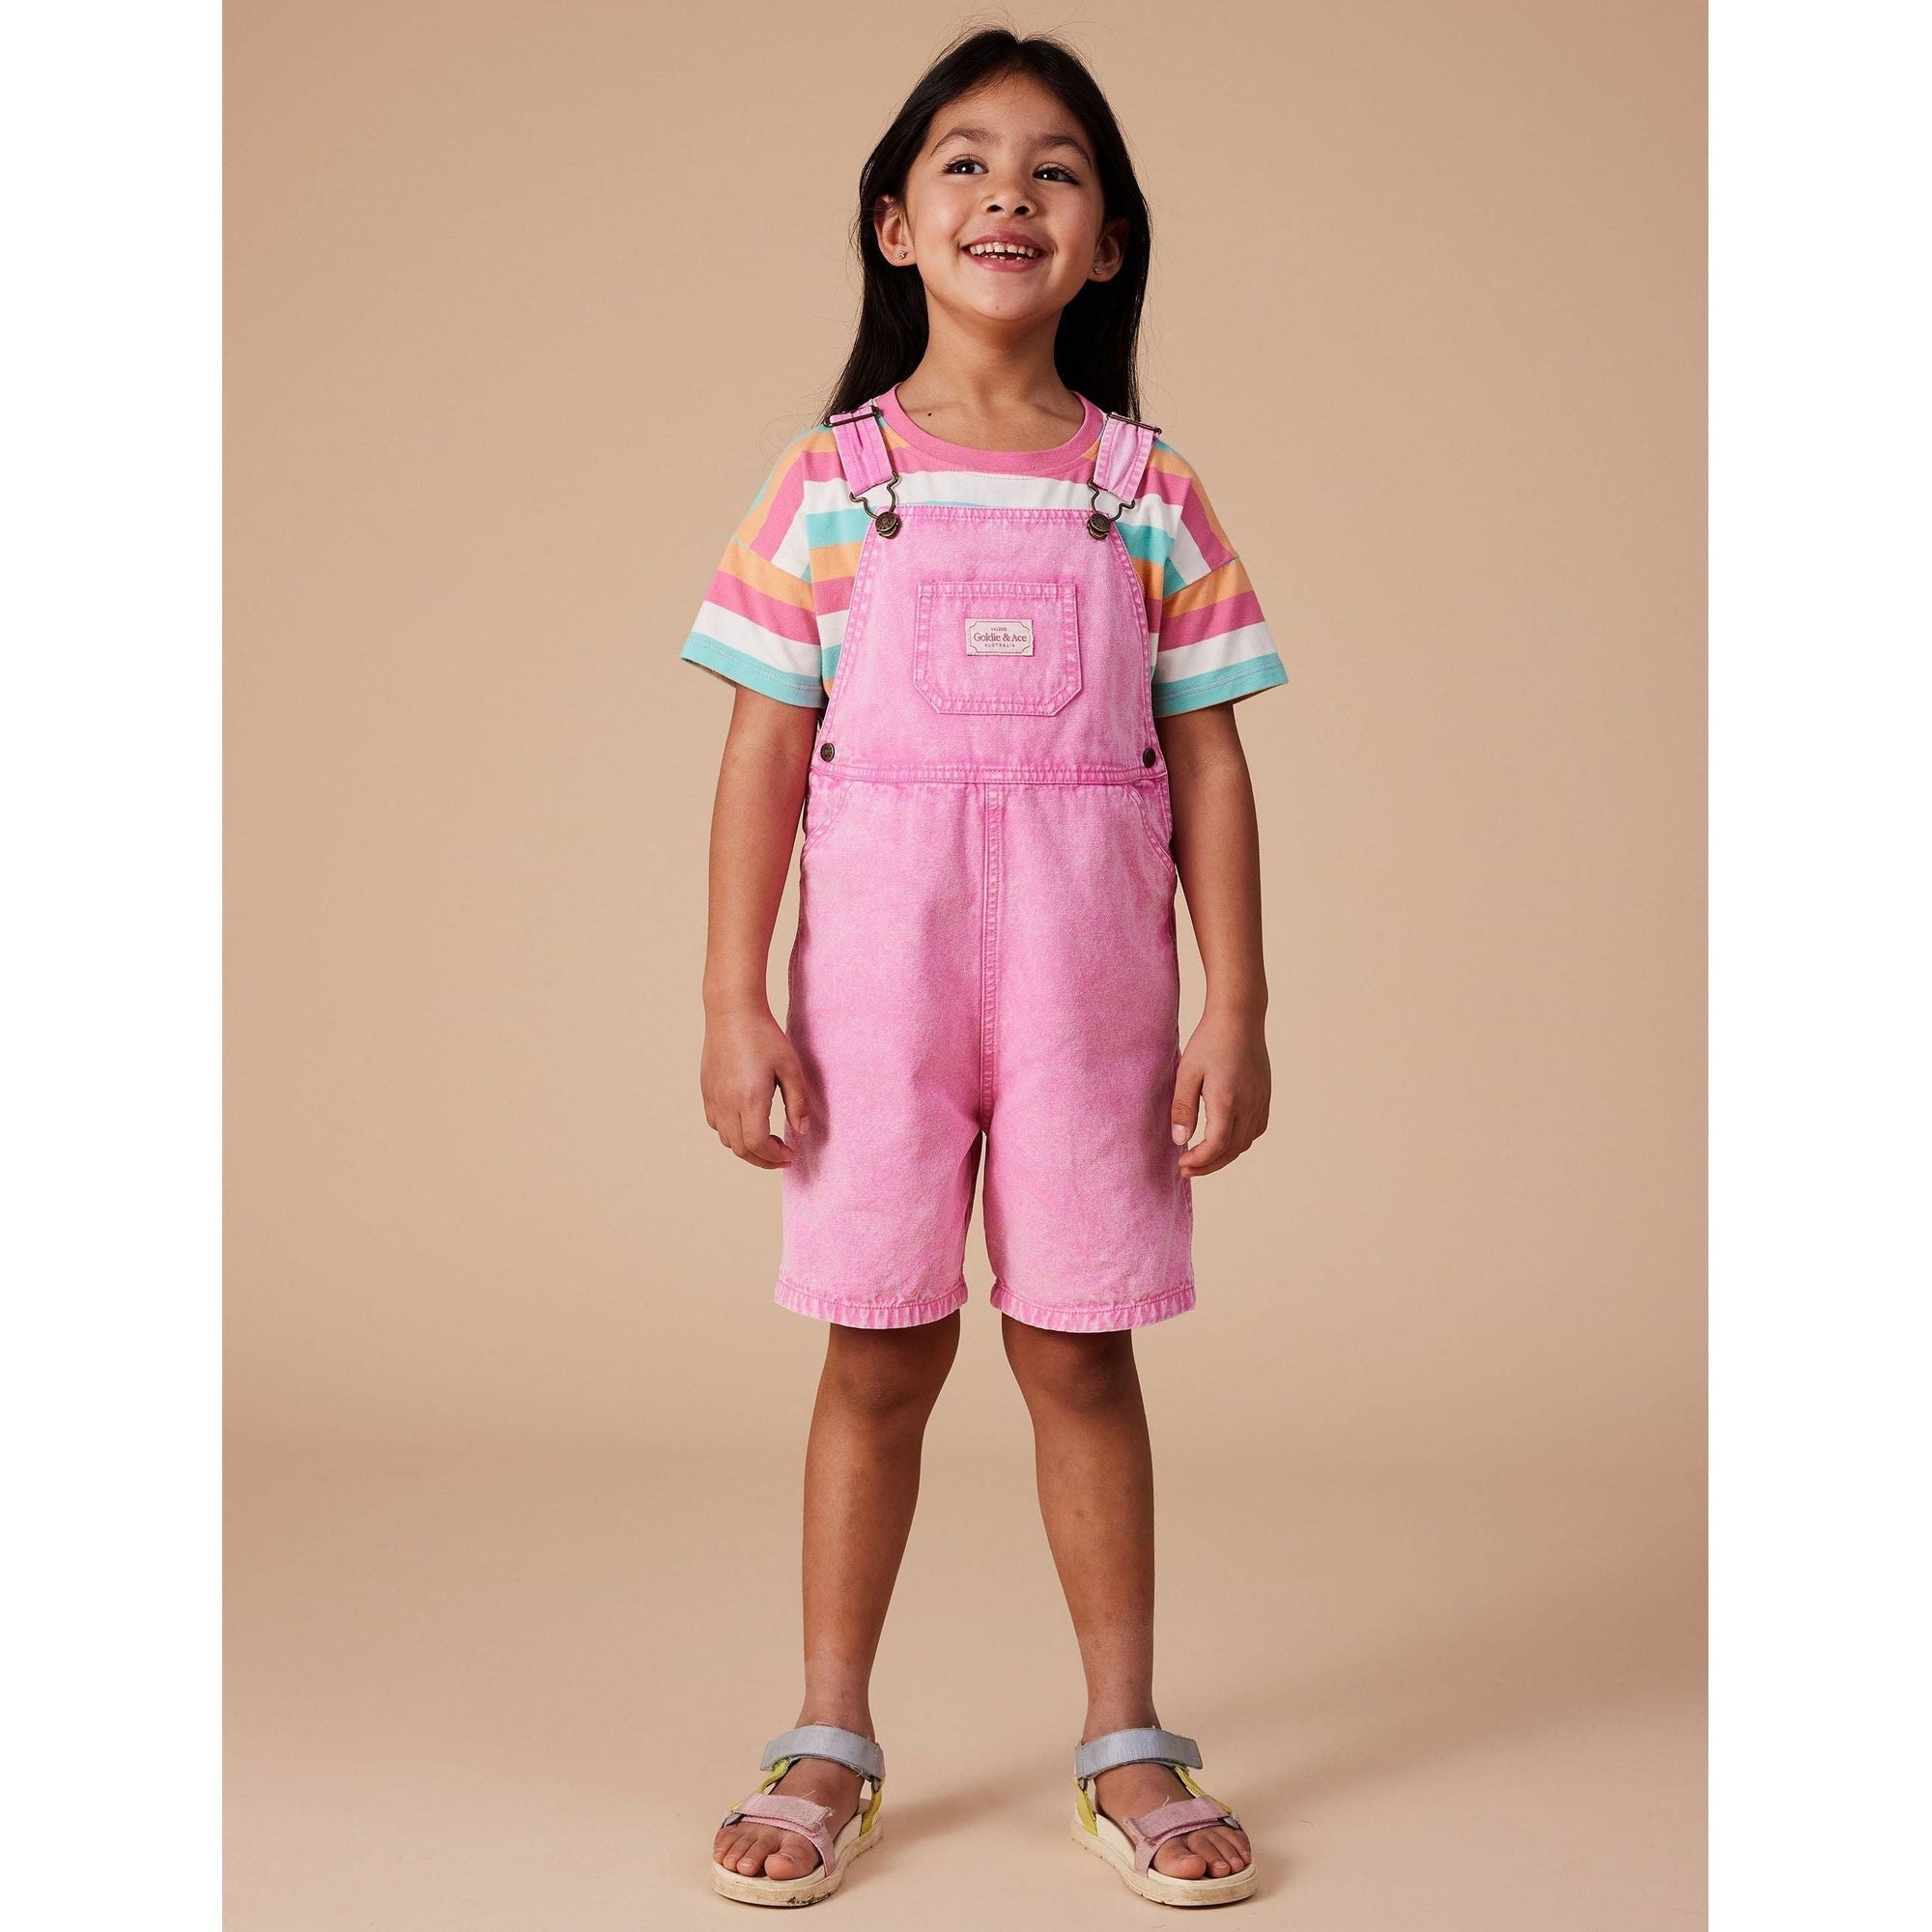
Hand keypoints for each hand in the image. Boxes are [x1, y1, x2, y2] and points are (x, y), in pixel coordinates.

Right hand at [701, 1001, 811, 1168]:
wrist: (732, 1011)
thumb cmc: (764, 1036)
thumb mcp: (791, 1067)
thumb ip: (798, 1102)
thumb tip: (801, 1131)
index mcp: (750, 1099)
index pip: (757, 1145)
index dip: (774, 1157)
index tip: (790, 1155)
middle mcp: (727, 1103)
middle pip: (741, 1149)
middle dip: (763, 1159)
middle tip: (782, 1155)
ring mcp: (713, 1097)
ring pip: (726, 1139)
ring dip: (747, 1147)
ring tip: (767, 1140)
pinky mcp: (706, 1090)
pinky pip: (715, 1123)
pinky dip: (731, 1133)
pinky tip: (747, 1121)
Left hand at [1170, 1011, 1269, 1177]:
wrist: (1240, 1018)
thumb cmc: (1209, 1041)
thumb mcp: (1187, 1072)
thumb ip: (1182, 1108)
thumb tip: (1179, 1140)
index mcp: (1227, 1100)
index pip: (1216, 1146)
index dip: (1199, 1161)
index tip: (1181, 1164)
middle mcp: (1249, 1105)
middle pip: (1232, 1150)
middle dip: (1209, 1165)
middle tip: (1187, 1169)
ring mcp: (1261, 1102)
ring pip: (1245, 1143)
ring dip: (1224, 1156)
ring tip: (1202, 1158)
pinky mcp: (1265, 1097)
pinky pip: (1255, 1130)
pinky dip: (1239, 1142)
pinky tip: (1224, 1140)